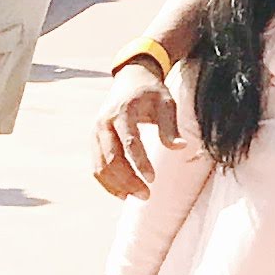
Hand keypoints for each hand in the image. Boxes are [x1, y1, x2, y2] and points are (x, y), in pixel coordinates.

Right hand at [93, 70, 174, 196]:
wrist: (130, 77)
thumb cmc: (151, 92)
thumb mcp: (165, 102)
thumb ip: (170, 126)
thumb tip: (180, 147)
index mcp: (122, 111)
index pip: (129, 142)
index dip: (140, 163)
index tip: (153, 179)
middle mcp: (104, 123)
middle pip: (112, 158)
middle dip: (128, 180)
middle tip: (147, 195)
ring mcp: (96, 132)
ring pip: (101, 166)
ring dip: (117, 185)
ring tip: (137, 196)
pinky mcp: (94, 140)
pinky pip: (97, 166)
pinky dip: (107, 182)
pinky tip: (123, 193)